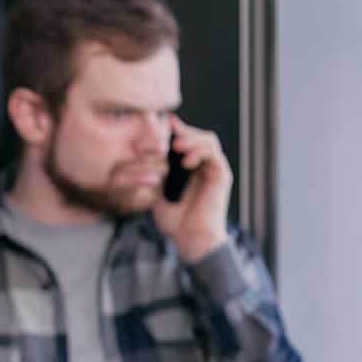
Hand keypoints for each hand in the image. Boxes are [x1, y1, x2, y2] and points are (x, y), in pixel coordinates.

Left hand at [152, 116, 231, 262]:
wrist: (190, 239)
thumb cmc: (174, 221)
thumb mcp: (155, 193)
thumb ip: (152, 174)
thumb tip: (140, 155)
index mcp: (189, 167)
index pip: (184, 140)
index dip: (174, 129)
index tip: (160, 122)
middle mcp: (203, 165)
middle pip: (197, 135)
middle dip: (183, 130)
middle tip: (168, 131)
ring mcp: (213, 169)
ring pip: (208, 140)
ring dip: (192, 139)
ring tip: (176, 146)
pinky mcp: (222, 175)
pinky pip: (214, 155)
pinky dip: (200, 152)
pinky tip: (186, 161)